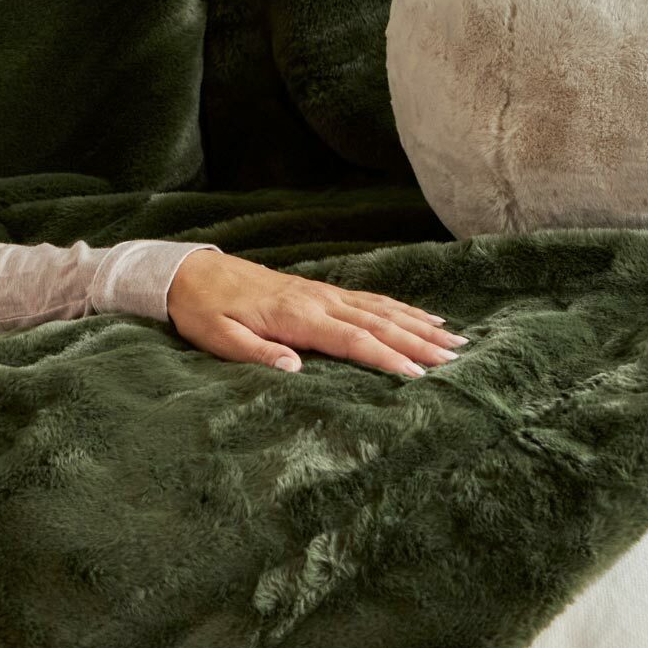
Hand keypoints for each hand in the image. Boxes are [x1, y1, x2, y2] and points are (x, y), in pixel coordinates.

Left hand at [163, 249, 467, 377]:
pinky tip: (424, 317)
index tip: (418, 375)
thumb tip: (295, 370)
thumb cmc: (203, 310)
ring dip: (419, 325)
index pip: (352, 339)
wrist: (192, 272)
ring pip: (382, 309)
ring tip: (455, 340)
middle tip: (455, 359)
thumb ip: (257, 353)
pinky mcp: (322, 291)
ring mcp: (323, 293)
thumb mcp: (218, 338)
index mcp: (296, 316)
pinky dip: (401, 309)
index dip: (386, 358)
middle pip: (378, 323)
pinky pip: (371, 299)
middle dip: (418, 342)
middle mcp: (318, 300)